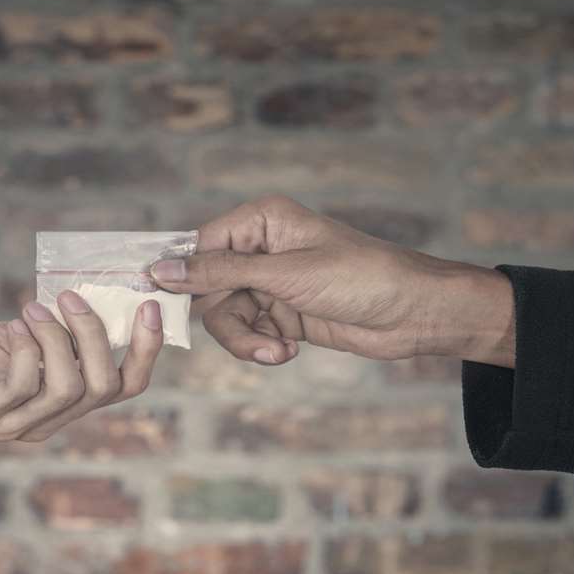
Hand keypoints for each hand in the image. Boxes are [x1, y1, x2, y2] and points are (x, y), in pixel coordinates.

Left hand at [0, 292, 163, 441]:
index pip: (127, 386)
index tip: (149, 305)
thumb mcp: (27, 335)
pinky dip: (25, 348)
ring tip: (32, 308)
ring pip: (68, 387)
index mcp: (70, 400)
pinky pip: (22, 386)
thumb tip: (93, 292)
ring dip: (56, 338)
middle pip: (103, 387)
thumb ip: (61, 327)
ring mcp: (21, 424)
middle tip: (69, 298)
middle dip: (94, 334)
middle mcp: (52, 419)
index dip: (146, 349)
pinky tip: (13, 327)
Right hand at [147, 196, 514, 367]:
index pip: (200, 246)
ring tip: (277, 351)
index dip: (183, 278)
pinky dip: (263, 347)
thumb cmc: (358, 277)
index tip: (162, 304)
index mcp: (260, 222)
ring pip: (227, 318)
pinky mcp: (282, 315)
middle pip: (208, 289)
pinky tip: (286, 352)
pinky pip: (250, 334)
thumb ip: (220, 273)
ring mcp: (271, 284)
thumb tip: (162, 270)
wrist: (411, 313)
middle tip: (252, 339)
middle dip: (228, 320)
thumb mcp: (284, 275)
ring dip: (247, 340)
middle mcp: (261, 250)